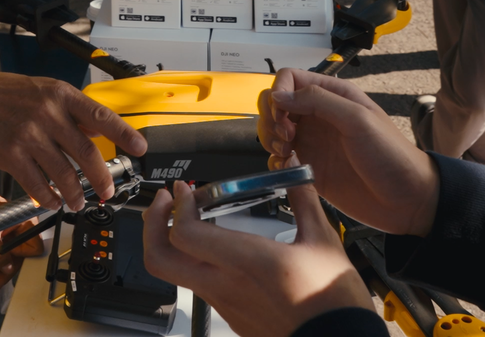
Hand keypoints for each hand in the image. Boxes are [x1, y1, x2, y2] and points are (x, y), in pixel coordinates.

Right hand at [0, 73, 146, 211]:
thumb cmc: (5, 93)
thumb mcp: (45, 89)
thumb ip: (72, 110)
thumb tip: (99, 130)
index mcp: (61, 95)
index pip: (101, 116)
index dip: (124, 134)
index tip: (140, 149)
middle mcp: (48, 114)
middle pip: (86, 153)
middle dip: (102, 178)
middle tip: (108, 192)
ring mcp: (29, 136)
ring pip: (63, 174)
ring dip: (75, 194)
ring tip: (79, 202)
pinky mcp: (11, 155)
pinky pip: (37, 184)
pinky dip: (48, 198)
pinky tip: (52, 202)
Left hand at [0, 186, 47, 287]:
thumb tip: (7, 268)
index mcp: (25, 222)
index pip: (34, 248)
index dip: (20, 256)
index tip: (7, 260)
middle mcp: (24, 226)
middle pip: (22, 254)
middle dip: (8, 269)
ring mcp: (16, 229)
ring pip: (12, 253)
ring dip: (1, 267)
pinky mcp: (8, 230)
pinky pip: (6, 248)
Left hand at [142, 181, 370, 336]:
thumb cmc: (332, 303)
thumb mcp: (322, 241)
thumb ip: (303, 199)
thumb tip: (294, 168)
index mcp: (245, 262)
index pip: (184, 233)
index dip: (176, 207)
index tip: (184, 190)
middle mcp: (225, 285)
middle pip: (160, 259)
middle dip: (152, 226)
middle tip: (166, 203)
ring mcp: (224, 304)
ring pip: (177, 273)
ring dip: (173, 242)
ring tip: (189, 220)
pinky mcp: (230, 317)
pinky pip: (200, 286)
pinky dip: (195, 261)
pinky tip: (216, 250)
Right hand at [256, 70, 436, 236]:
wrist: (406, 199)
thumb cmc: (392, 155)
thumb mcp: (358, 119)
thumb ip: (318, 102)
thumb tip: (280, 95)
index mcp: (333, 96)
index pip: (289, 79)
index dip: (278, 93)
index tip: (282, 115)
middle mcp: (319, 116)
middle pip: (276, 104)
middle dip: (271, 118)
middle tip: (285, 136)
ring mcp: (313, 142)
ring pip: (273, 130)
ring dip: (270, 139)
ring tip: (285, 152)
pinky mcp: (310, 168)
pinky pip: (279, 159)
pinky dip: (275, 162)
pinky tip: (287, 167)